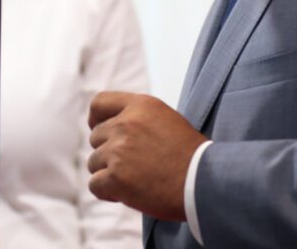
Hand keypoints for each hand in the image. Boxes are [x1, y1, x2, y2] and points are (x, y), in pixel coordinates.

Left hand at [86, 91, 208, 220]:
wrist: (203, 183)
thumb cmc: (190, 156)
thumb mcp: (166, 120)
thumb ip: (139, 119)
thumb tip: (114, 128)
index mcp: (140, 106)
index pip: (99, 103)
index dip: (96, 119)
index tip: (101, 131)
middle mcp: (125, 124)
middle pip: (96, 137)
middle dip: (108, 153)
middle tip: (131, 166)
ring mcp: (118, 150)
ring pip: (93, 162)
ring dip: (108, 173)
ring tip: (134, 181)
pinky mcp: (115, 177)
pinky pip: (95, 184)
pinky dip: (107, 192)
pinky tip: (126, 194)